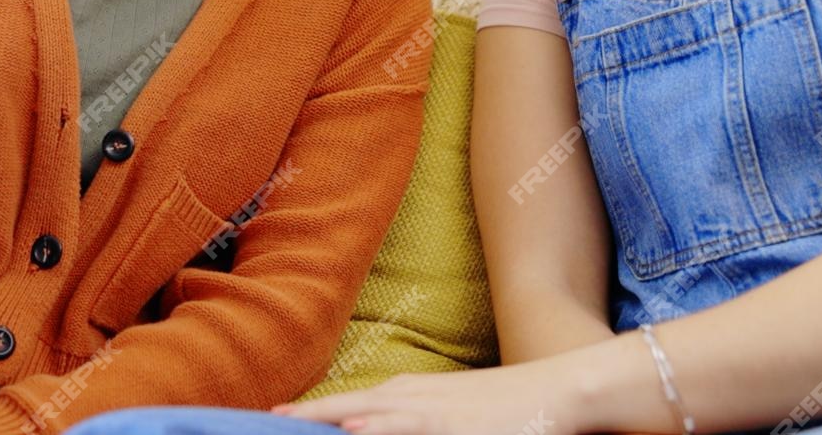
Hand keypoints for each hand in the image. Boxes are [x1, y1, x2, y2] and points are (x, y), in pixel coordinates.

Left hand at [275, 361, 583, 434]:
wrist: (556, 391)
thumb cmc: (502, 407)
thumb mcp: (446, 411)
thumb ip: (408, 420)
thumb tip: (367, 428)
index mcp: (403, 395)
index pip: (342, 406)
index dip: (305, 414)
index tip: (269, 420)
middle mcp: (410, 399)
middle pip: (343, 408)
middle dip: (303, 419)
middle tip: (265, 423)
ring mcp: (430, 413)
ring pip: (367, 418)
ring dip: (330, 422)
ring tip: (289, 425)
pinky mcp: (453, 428)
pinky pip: (407, 432)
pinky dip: (377, 431)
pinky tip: (354, 430)